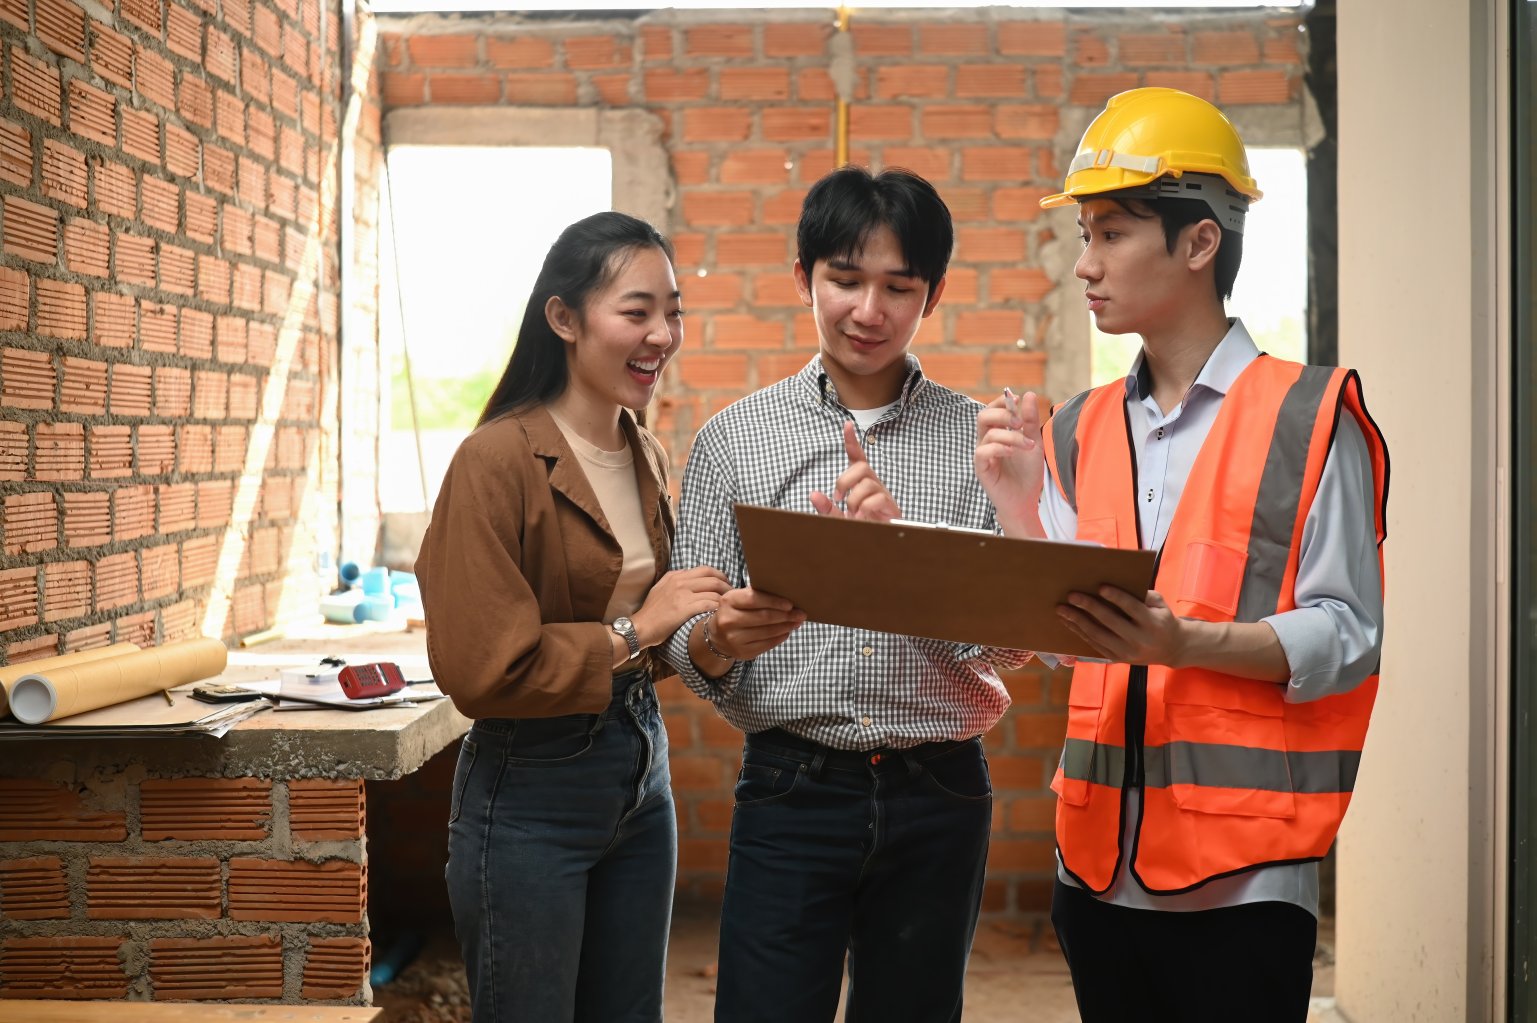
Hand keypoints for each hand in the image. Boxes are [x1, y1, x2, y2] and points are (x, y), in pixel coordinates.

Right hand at [631, 566, 730, 648]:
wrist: (641, 627)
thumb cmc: (651, 611)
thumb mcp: (661, 588)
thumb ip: (675, 579)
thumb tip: (689, 573)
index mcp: (677, 575)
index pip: (706, 569)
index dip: (720, 576)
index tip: (726, 584)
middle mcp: (681, 582)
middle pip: (714, 578)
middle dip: (727, 586)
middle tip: (733, 596)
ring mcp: (683, 594)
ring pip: (714, 591)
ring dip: (725, 599)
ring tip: (729, 607)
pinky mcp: (685, 608)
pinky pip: (709, 603)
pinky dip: (718, 608)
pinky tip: (720, 613)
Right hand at [705, 586, 805, 660]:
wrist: (717, 635)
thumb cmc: (735, 612)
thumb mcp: (738, 599)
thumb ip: (756, 595)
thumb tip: (786, 597)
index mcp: (728, 601)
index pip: (754, 599)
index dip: (774, 601)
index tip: (790, 604)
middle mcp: (729, 620)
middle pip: (763, 617)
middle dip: (785, 616)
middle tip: (801, 614)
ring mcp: (734, 639)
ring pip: (767, 632)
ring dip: (786, 627)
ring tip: (796, 623)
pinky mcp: (742, 652)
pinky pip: (766, 645)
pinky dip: (779, 638)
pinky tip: (786, 632)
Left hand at [809, 421, 901, 521]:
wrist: (876, 544)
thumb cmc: (858, 527)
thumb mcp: (836, 517)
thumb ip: (826, 507)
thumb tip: (813, 494)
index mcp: (860, 482)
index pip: (857, 457)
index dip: (852, 441)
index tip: (847, 425)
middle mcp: (872, 483)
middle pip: (861, 467)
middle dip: (845, 481)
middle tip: (839, 498)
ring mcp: (882, 494)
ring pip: (867, 483)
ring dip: (854, 499)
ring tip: (852, 513)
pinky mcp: (890, 506)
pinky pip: (877, 499)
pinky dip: (865, 509)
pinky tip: (861, 519)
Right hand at [974, 389, 1044, 536]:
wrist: (1026, 500)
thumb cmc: (1027, 473)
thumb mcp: (1034, 442)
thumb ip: (1030, 421)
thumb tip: (1028, 395)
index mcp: (998, 433)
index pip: (992, 409)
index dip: (1002, 401)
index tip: (1018, 399)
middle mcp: (987, 441)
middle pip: (983, 416)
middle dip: (1003, 414)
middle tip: (1020, 423)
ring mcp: (983, 455)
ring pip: (988, 433)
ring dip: (1012, 436)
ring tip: (1028, 445)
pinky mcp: (981, 469)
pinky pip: (983, 452)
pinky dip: (999, 448)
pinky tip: (1013, 452)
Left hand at [1056, 587, 1187, 666]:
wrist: (1171, 649)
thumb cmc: (1162, 619)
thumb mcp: (1160, 604)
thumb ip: (1142, 594)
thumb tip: (1115, 583)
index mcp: (1152, 623)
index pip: (1132, 608)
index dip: (1116, 597)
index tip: (1100, 586)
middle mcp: (1139, 640)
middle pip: (1110, 622)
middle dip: (1089, 607)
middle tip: (1072, 595)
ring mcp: (1126, 652)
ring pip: (1097, 635)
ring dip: (1077, 621)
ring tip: (1061, 609)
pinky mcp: (1116, 659)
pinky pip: (1094, 644)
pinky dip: (1079, 632)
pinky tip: (1068, 622)